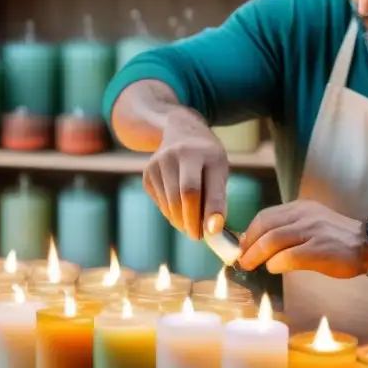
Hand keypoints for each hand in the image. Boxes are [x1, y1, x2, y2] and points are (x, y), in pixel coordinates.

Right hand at [142, 108, 228, 239]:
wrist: (180, 131)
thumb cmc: (207, 158)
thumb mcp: (220, 169)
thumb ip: (218, 197)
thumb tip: (213, 230)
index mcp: (204, 152)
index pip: (202, 185)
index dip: (209, 210)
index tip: (213, 232)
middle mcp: (178, 153)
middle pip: (183, 195)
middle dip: (192, 221)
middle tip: (198, 236)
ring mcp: (158, 162)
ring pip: (169, 203)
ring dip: (181, 221)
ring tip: (191, 225)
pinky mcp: (148, 172)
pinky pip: (160, 202)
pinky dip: (171, 213)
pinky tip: (179, 209)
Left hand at [238, 200, 367, 278]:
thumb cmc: (337, 239)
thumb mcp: (312, 223)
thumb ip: (289, 228)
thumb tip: (259, 243)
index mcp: (301, 208)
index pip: (266, 216)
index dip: (250, 232)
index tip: (242, 246)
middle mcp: (305, 215)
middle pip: (265, 226)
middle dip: (248, 244)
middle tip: (241, 259)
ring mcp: (313, 231)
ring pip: (273, 239)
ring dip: (256, 255)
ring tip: (249, 265)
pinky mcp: (320, 249)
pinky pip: (289, 256)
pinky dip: (276, 263)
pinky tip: (272, 269)